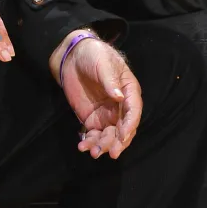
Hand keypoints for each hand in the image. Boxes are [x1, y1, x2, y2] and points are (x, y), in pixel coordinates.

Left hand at [50, 33, 141, 158]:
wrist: (72, 57)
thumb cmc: (93, 55)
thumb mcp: (103, 63)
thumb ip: (110, 81)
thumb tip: (119, 97)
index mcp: (129, 91)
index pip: (134, 111)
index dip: (130, 125)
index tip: (122, 136)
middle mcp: (121, 106)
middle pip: (124, 128)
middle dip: (118, 142)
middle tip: (111, 153)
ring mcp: (107, 114)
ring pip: (110, 135)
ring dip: (103, 145)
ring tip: (93, 152)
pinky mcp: (92, 119)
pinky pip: (94, 134)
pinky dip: (90, 142)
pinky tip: (83, 146)